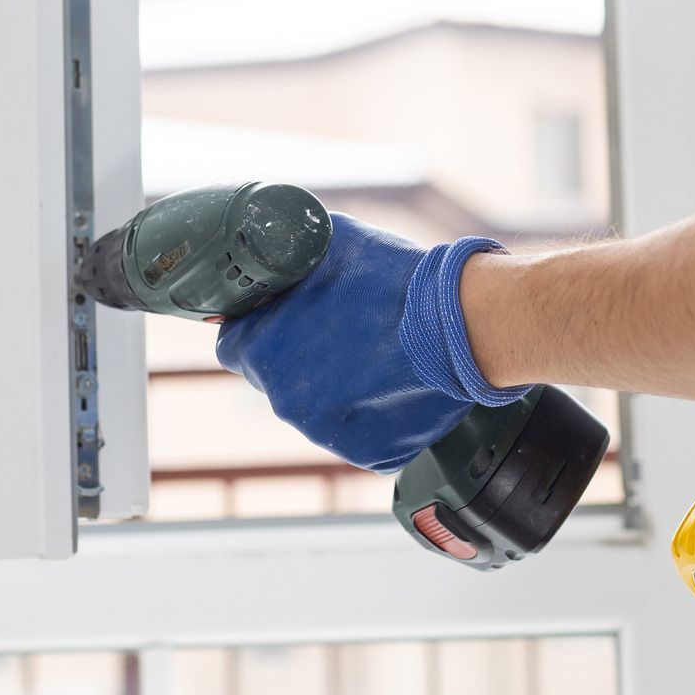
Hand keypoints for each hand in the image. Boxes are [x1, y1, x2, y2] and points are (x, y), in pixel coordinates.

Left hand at [215, 215, 529, 471]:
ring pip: (317, 407)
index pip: (234, 345)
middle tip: (337, 331)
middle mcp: (286, 401)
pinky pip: (358, 431)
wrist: (460, 323)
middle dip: (296, 357)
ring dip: (335, 386)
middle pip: (274, 379)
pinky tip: (394, 381)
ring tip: (374, 353)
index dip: (255, 329)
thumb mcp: (326, 241)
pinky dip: (371, 411)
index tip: (278, 320)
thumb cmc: (391, 279)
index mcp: (263, 351)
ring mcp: (327, 433)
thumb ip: (288, 255)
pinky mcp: (370, 453)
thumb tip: (274, 250)